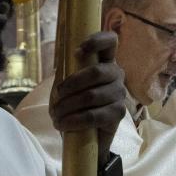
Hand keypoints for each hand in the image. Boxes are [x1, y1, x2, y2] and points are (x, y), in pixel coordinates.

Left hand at [49, 32, 125, 154]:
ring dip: (67, 106)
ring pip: (91, 96)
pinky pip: (93, 116)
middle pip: (97, 72)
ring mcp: (120, 94)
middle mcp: (116, 74)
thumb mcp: (67, 84)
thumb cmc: (74, 103)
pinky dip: (73, 120)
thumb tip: (63, 63)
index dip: (96, 41)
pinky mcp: (118, 114)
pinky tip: (62, 124)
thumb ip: (67, 70)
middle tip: (57, 96)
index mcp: (105, 61)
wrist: (85, 134)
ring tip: (56, 115)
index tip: (76, 51)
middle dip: (71, 84)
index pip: (110, 41)